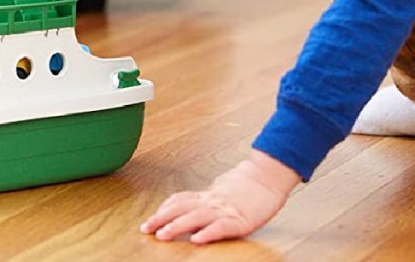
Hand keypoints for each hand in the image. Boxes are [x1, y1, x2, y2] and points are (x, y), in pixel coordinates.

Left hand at [140, 150, 300, 243]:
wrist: (269, 175)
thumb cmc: (248, 185)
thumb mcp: (223, 189)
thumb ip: (208, 198)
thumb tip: (192, 204)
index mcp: (209, 195)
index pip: (181, 199)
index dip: (164, 208)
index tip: (150, 218)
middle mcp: (213, 201)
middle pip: (182, 208)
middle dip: (162, 219)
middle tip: (145, 228)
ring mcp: (225, 209)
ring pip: (196, 217)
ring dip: (177, 226)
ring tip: (163, 235)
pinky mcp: (241, 220)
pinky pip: (221, 227)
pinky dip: (208, 233)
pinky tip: (197, 240)